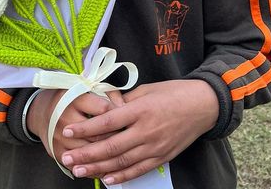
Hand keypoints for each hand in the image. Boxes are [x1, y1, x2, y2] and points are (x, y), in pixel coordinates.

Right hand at [27, 88, 123, 159]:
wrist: (41, 113)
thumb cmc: (69, 98)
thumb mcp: (85, 88)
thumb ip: (107, 93)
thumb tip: (124, 105)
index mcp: (74, 99)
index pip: (103, 108)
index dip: (118, 112)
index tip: (129, 115)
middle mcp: (65, 118)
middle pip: (99, 133)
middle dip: (117, 136)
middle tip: (131, 136)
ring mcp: (60, 138)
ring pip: (91, 151)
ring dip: (109, 154)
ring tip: (125, 153)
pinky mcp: (58, 153)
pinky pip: (81, 164)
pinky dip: (96, 167)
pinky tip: (109, 166)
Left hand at [60, 80, 218, 184]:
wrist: (202, 105)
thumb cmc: (173, 92)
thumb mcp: (146, 90)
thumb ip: (125, 102)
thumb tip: (105, 109)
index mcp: (141, 110)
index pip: (107, 122)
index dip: (85, 128)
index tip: (67, 130)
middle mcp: (146, 130)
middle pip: (111, 146)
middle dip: (86, 154)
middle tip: (67, 158)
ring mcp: (155, 147)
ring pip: (122, 162)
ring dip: (98, 169)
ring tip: (79, 171)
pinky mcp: (162, 157)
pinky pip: (138, 170)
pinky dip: (122, 177)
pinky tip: (107, 180)